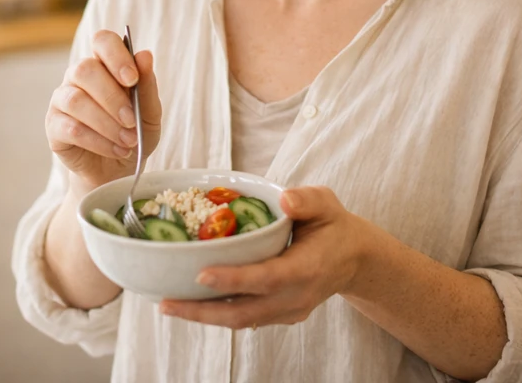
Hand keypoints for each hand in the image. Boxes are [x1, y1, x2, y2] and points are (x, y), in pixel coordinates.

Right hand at [46, 29, 162, 192]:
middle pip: (85, 70)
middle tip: (132, 121)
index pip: (102, 41)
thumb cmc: (134, 133)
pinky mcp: (54, 126)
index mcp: (104, 64)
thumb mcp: (150, 114)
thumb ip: (147, 86)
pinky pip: (71, 128)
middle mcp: (78, 77)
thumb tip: (145, 55)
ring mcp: (62, 100)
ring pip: (76, 100)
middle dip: (112, 97)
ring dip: (107, 123)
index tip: (132, 79)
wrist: (118, 169)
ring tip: (129, 141)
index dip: (116, 55)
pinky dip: (98, 141)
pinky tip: (116, 150)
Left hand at [159, 186, 373, 328]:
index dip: (234, 280)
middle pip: (244, 312)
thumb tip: (284, 199)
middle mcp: (296, 297)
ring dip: (203, 316)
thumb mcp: (327, 203)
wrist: (354, 260)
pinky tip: (190, 304)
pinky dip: (216, 313)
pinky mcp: (279, 316)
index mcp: (307, 268)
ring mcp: (287, 311)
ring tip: (168, 305)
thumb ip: (308, 200)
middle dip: (202, 311)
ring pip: (240, 321)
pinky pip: (244, 318)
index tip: (202, 275)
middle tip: (166, 303)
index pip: (267, 278)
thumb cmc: (334, 226)